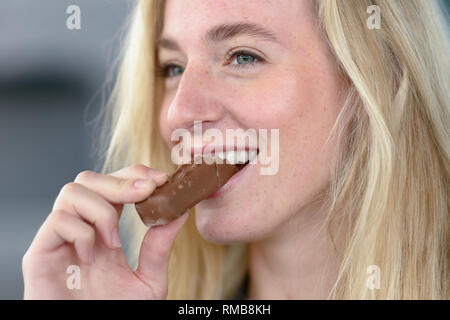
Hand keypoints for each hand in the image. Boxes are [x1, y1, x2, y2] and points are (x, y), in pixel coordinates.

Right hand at [22, 164, 187, 298]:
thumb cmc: (117, 313)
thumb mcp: (149, 279)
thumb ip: (160, 247)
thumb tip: (179, 212)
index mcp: (104, 230)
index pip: (114, 185)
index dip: (134, 175)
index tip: (160, 180)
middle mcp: (80, 228)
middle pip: (90, 179)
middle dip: (121, 181)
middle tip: (146, 191)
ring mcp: (59, 240)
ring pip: (72, 192)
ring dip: (102, 210)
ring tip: (113, 242)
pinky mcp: (40, 255)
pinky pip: (58, 221)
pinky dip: (81, 233)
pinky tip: (91, 258)